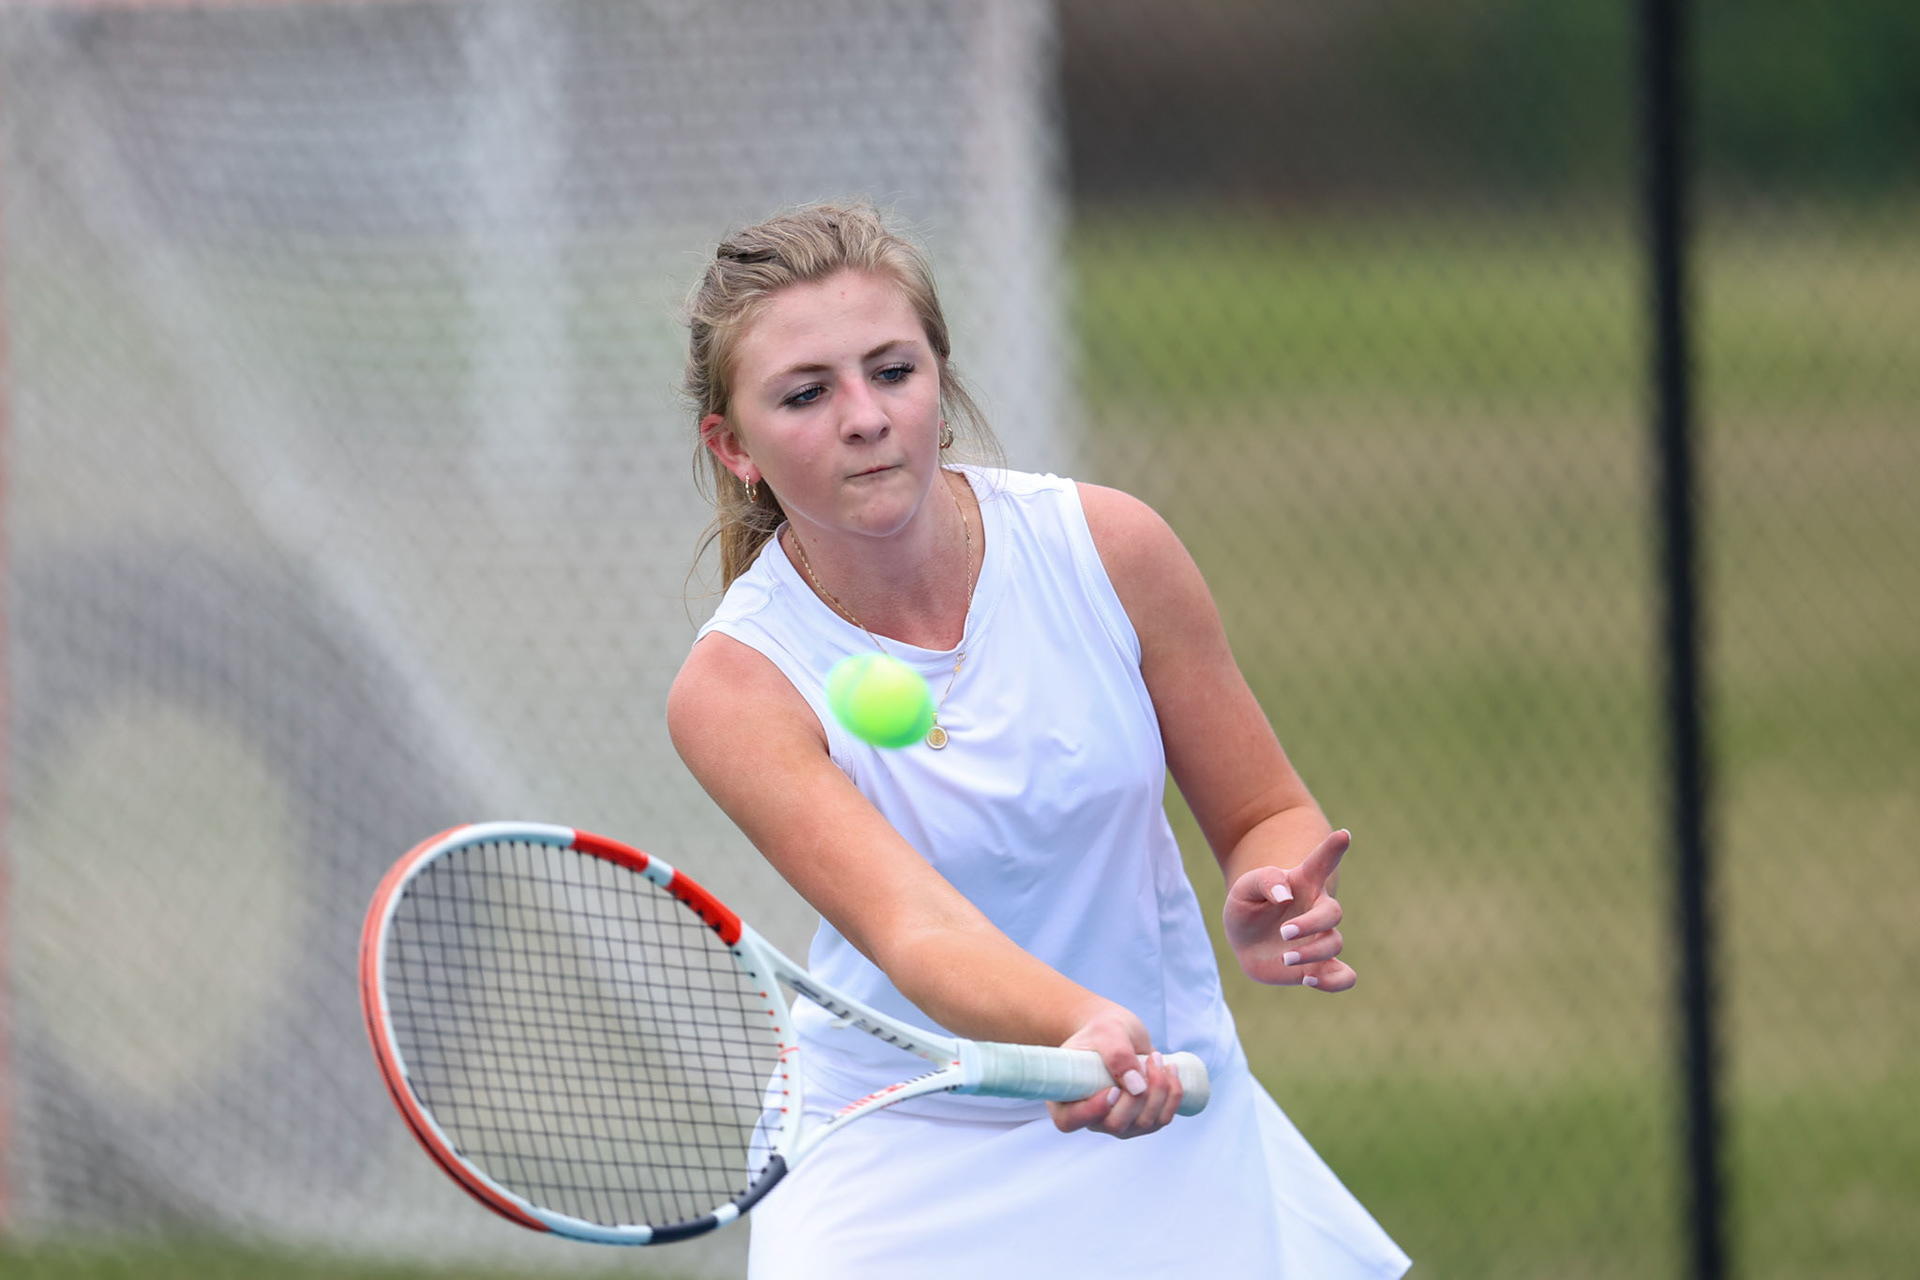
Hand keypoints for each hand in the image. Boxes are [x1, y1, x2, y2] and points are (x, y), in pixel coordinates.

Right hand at [1045, 1002, 1184, 1137]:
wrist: (1117, 1032)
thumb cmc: (1102, 1030)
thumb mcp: (1106, 1032)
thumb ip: (1116, 1054)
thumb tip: (1136, 1087)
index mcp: (1066, 1097)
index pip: (1070, 1120)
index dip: (1091, 1112)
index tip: (1112, 1090)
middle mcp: (1091, 1117)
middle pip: (1116, 1124)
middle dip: (1139, 1095)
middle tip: (1147, 1060)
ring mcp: (1118, 1122)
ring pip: (1144, 1123)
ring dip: (1160, 1090)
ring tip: (1157, 1058)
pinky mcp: (1141, 1120)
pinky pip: (1162, 1119)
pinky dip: (1172, 1095)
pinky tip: (1170, 1071)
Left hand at [1224, 827, 1356, 990]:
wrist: (1244, 939)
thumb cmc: (1248, 905)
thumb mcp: (1245, 887)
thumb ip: (1265, 881)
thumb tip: (1286, 895)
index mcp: (1303, 885)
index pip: (1321, 863)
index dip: (1333, 848)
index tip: (1344, 834)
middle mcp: (1316, 911)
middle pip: (1333, 913)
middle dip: (1311, 924)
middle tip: (1283, 932)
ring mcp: (1319, 939)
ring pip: (1334, 944)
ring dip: (1311, 953)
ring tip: (1285, 957)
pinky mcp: (1318, 967)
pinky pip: (1342, 976)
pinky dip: (1334, 981)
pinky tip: (1309, 979)